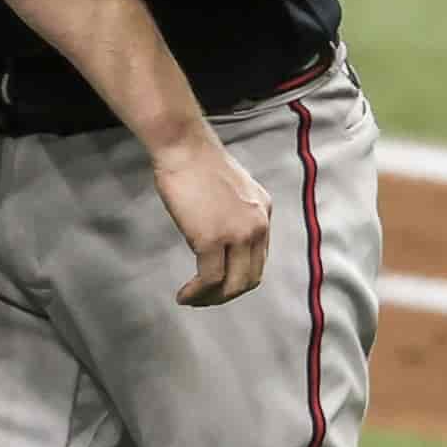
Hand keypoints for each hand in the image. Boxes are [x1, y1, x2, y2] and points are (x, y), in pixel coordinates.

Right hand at [151, 130, 272, 306]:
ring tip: (193, 300)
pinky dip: (197, 293)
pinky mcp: (212, 240)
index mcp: (263, 212)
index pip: (259, 258)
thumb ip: (234, 212)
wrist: (183, 146)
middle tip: (206, 298)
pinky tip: (185, 295)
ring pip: (232, 284)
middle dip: (227, 294)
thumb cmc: (196, 160)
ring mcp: (237, 234)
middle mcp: (257, 226)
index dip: (238, 275)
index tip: (218, 281)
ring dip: (212, 299)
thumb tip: (219, 234)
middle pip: (250, 277)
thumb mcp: (231, 187)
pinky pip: (209, 279)